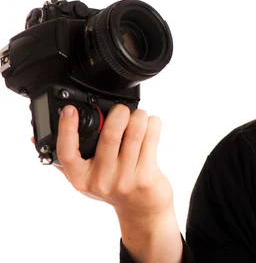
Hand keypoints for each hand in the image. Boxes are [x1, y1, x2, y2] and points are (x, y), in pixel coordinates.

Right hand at [55, 104, 174, 219]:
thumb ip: (67, 159)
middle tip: (122, 109)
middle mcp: (100, 180)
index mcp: (81, 178)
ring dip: (139, 117)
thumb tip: (36, 136)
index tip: (69, 110)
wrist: (142, 211)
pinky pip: (151, 140)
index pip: (67, 153)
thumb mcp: (85, 178)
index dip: (66, 129)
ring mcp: (124, 179)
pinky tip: (151, 125)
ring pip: (134, 133)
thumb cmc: (114, 189)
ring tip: (139, 115)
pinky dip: (153, 125)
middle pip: (110, 136)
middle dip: (119, 114)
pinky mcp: (145, 176)